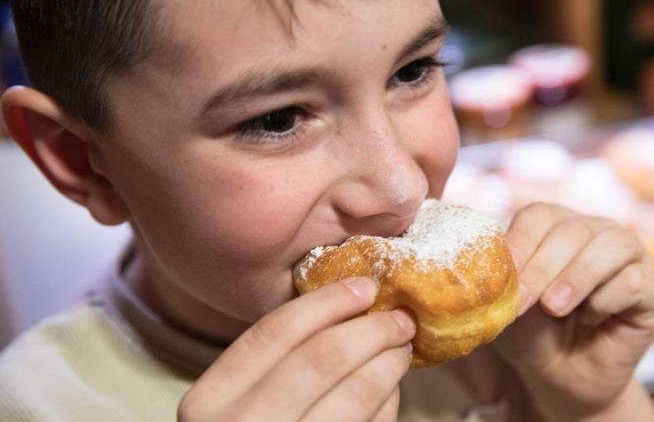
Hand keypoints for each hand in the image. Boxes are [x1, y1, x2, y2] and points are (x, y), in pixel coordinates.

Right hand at [178, 277, 414, 421]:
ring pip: (354, 395)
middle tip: (399, 319)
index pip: (272, 334)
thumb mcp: (235, 409)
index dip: (326, 303)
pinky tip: (392, 391)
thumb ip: (275, 366)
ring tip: (402, 349)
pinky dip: (388, 404)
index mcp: (207, 405)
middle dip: (371, 330)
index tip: (365, 287)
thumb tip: (346, 308)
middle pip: (321, 359)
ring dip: (389, 364)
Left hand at [493, 203, 653, 418]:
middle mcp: (593, 232)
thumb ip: (501, 279)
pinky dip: (607, 299)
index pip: (540, 215)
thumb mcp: (505, 305)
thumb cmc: (531, 334)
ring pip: (612, 244)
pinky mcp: (650, 288)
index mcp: (553, 226)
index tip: (506, 276)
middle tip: (525, 300)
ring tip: (555, 308)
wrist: (560, 378)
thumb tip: (492, 259)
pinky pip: (634, 280)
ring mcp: (626, 257)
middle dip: (544, 266)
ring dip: (578, 276)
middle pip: (573, 228)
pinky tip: (591, 319)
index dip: (521, 241)